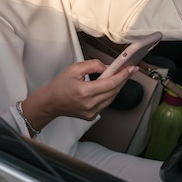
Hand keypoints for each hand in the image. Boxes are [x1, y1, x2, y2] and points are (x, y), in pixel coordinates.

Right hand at [21, 59, 137, 129]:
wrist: (50, 103)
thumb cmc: (59, 86)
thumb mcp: (74, 69)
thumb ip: (92, 65)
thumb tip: (107, 67)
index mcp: (85, 92)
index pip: (110, 83)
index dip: (123, 75)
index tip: (131, 69)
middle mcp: (89, 104)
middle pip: (114, 91)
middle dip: (123, 79)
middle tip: (129, 70)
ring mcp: (91, 112)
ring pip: (111, 98)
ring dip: (117, 87)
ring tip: (119, 77)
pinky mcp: (91, 116)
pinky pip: (105, 104)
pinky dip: (109, 95)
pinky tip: (108, 87)